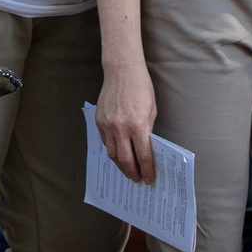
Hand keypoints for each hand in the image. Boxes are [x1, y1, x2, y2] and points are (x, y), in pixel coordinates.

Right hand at [96, 58, 158, 185]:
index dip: (147, 170)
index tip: (149, 179)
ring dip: (120, 165)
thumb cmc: (141, 88)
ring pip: (112, 154)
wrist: (122, 71)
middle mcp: (120, 128)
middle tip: (137, 179)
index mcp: (138, 125)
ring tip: (127, 171)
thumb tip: (146, 149)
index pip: (143, 156)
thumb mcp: (151, 111)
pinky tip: (118, 154)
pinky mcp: (99, 121)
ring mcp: (107, 125)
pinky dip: (112, 150)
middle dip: (132, 173)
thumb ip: (148, 131)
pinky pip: (104, 142)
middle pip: (125, 159)